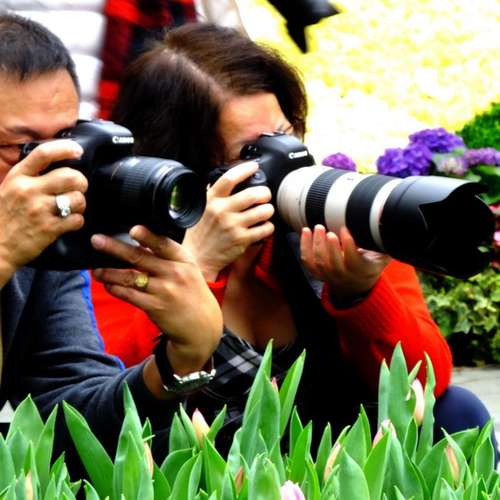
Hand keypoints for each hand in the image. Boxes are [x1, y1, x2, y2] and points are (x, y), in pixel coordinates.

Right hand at [0, 140, 86, 284]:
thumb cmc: (4, 217)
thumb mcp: (9, 188)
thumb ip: (30, 176)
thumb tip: (57, 165)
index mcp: (17, 177)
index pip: (44, 154)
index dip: (65, 149)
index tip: (78, 150)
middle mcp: (29, 190)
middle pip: (70, 177)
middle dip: (81, 182)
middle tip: (78, 188)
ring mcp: (39, 210)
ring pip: (77, 199)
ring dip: (80, 204)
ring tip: (72, 208)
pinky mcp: (49, 229)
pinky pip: (77, 219)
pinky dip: (77, 221)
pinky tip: (69, 222)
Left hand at [91, 225, 222, 372]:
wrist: (202, 326)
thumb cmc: (192, 294)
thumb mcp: (189, 270)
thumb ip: (168, 257)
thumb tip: (139, 242)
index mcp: (184, 260)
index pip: (164, 244)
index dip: (148, 236)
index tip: (133, 229)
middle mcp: (175, 273)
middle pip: (140, 257)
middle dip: (115, 248)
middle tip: (97, 240)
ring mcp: (164, 291)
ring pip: (129, 277)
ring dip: (109, 272)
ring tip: (96, 269)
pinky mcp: (154, 307)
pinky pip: (129, 295)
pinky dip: (115, 288)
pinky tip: (107, 284)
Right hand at [183, 162, 274, 279]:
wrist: (197, 257)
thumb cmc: (200, 232)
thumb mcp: (201, 208)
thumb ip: (214, 193)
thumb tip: (229, 178)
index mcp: (211, 200)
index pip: (229, 178)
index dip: (245, 169)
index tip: (254, 167)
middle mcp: (222, 211)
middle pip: (253, 194)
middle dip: (265, 193)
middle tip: (265, 196)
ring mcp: (233, 226)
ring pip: (263, 211)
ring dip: (268, 210)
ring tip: (265, 212)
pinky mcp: (242, 240)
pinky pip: (266, 229)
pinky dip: (268, 227)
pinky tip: (263, 227)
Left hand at [300, 225, 390, 303]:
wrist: (357, 284)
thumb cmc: (370, 263)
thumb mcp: (381, 256)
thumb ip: (385, 243)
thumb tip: (391, 222)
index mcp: (361, 270)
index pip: (353, 260)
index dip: (348, 245)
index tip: (345, 230)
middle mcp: (343, 275)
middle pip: (333, 263)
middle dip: (329, 246)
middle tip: (327, 230)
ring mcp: (328, 275)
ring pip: (319, 263)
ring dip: (316, 244)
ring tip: (317, 227)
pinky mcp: (317, 272)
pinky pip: (308, 262)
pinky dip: (304, 246)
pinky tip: (305, 231)